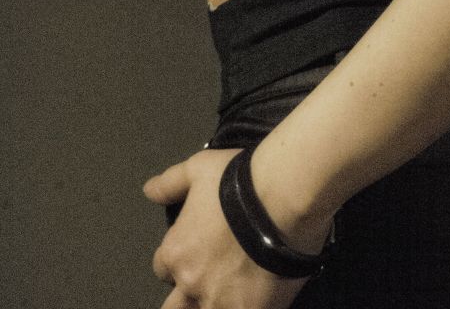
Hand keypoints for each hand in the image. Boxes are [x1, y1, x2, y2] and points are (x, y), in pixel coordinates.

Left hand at [143, 150, 309, 308]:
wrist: (285, 195)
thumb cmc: (242, 179)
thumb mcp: (200, 167)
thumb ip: (171, 183)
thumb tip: (150, 190)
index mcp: (176, 252)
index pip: (164, 268)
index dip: (179, 261)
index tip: (199, 252)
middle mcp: (191, 281)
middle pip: (177, 305)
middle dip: (188, 297)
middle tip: (213, 279)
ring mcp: (220, 300)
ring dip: (217, 300)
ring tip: (236, 287)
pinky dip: (247, 305)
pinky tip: (258, 295)